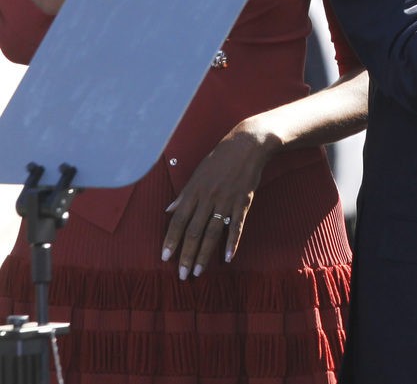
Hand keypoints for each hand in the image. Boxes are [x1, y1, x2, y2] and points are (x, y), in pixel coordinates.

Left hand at [160, 116, 277, 278]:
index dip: (171, 240)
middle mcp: (208, 198)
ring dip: (204, 254)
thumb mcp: (198, 173)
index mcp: (194, 191)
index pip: (178, 220)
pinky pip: (237, 226)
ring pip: (212, 232)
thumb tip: (168, 210)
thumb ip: (184, 194)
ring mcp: (226, 201)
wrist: (247, 145)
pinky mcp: (243, 202)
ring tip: (198, 271)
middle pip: (194, 231)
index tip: (165, 257)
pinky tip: (227, 257)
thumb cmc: (220, 158)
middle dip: (186, 255)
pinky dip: (232, 242)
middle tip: (182, 275)